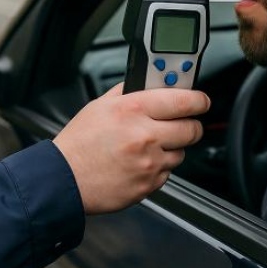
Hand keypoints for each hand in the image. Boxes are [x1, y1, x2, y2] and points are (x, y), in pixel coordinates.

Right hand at [52, 83, 209, 214]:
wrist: (65, 179)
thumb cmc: (79, 143)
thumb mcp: (100, 106)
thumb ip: (128, 92)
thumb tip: (149, 83)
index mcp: (133, 109)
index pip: (184, 100)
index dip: (199, 99)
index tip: (201, 100)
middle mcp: (145, 135)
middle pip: (192, 129)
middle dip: (189, 124)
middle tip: (180, 123)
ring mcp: (149, 163)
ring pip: (181, 153)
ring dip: (171, 148)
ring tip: (146, 146)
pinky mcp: (149, 184)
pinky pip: (167, 173)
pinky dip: (157, 167)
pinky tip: (138, 163)